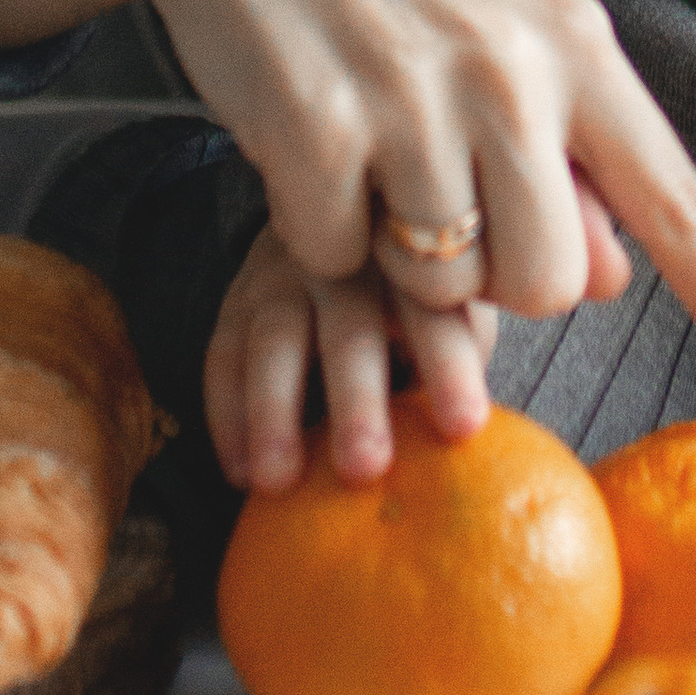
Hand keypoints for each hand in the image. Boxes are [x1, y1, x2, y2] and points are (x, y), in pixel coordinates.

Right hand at [0, 0, 695, 471]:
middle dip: (498, 279)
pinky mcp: (317, 126)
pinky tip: (306, 138)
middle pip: (550, 284)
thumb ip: (568, 155)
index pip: (673, 195)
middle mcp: (511, 68)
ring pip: (443, 286)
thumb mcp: (502, 40)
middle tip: (444, 197)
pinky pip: (336, 262)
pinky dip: (316, 229)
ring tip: (371, 153)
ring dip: (397, 255)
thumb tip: (609, 279)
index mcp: (575, 44)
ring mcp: (413, 96)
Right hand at [204, 226, 499, 491]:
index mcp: (416, 268)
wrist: (340, 213)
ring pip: (275, 341)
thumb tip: (472, 448)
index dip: (450, 369)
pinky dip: (227, 415)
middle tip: (364, 468)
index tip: (465, 429)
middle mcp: (351, 266)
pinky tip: (239, 472)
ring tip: (277, 481)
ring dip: (274, 412)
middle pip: (352, 331)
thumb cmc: (412, 294)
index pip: (437, 318)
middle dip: (357, 401)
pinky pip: (223, 356)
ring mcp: (287, 278)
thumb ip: (455, 361)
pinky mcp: (238, 300)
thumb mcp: (448, 309)